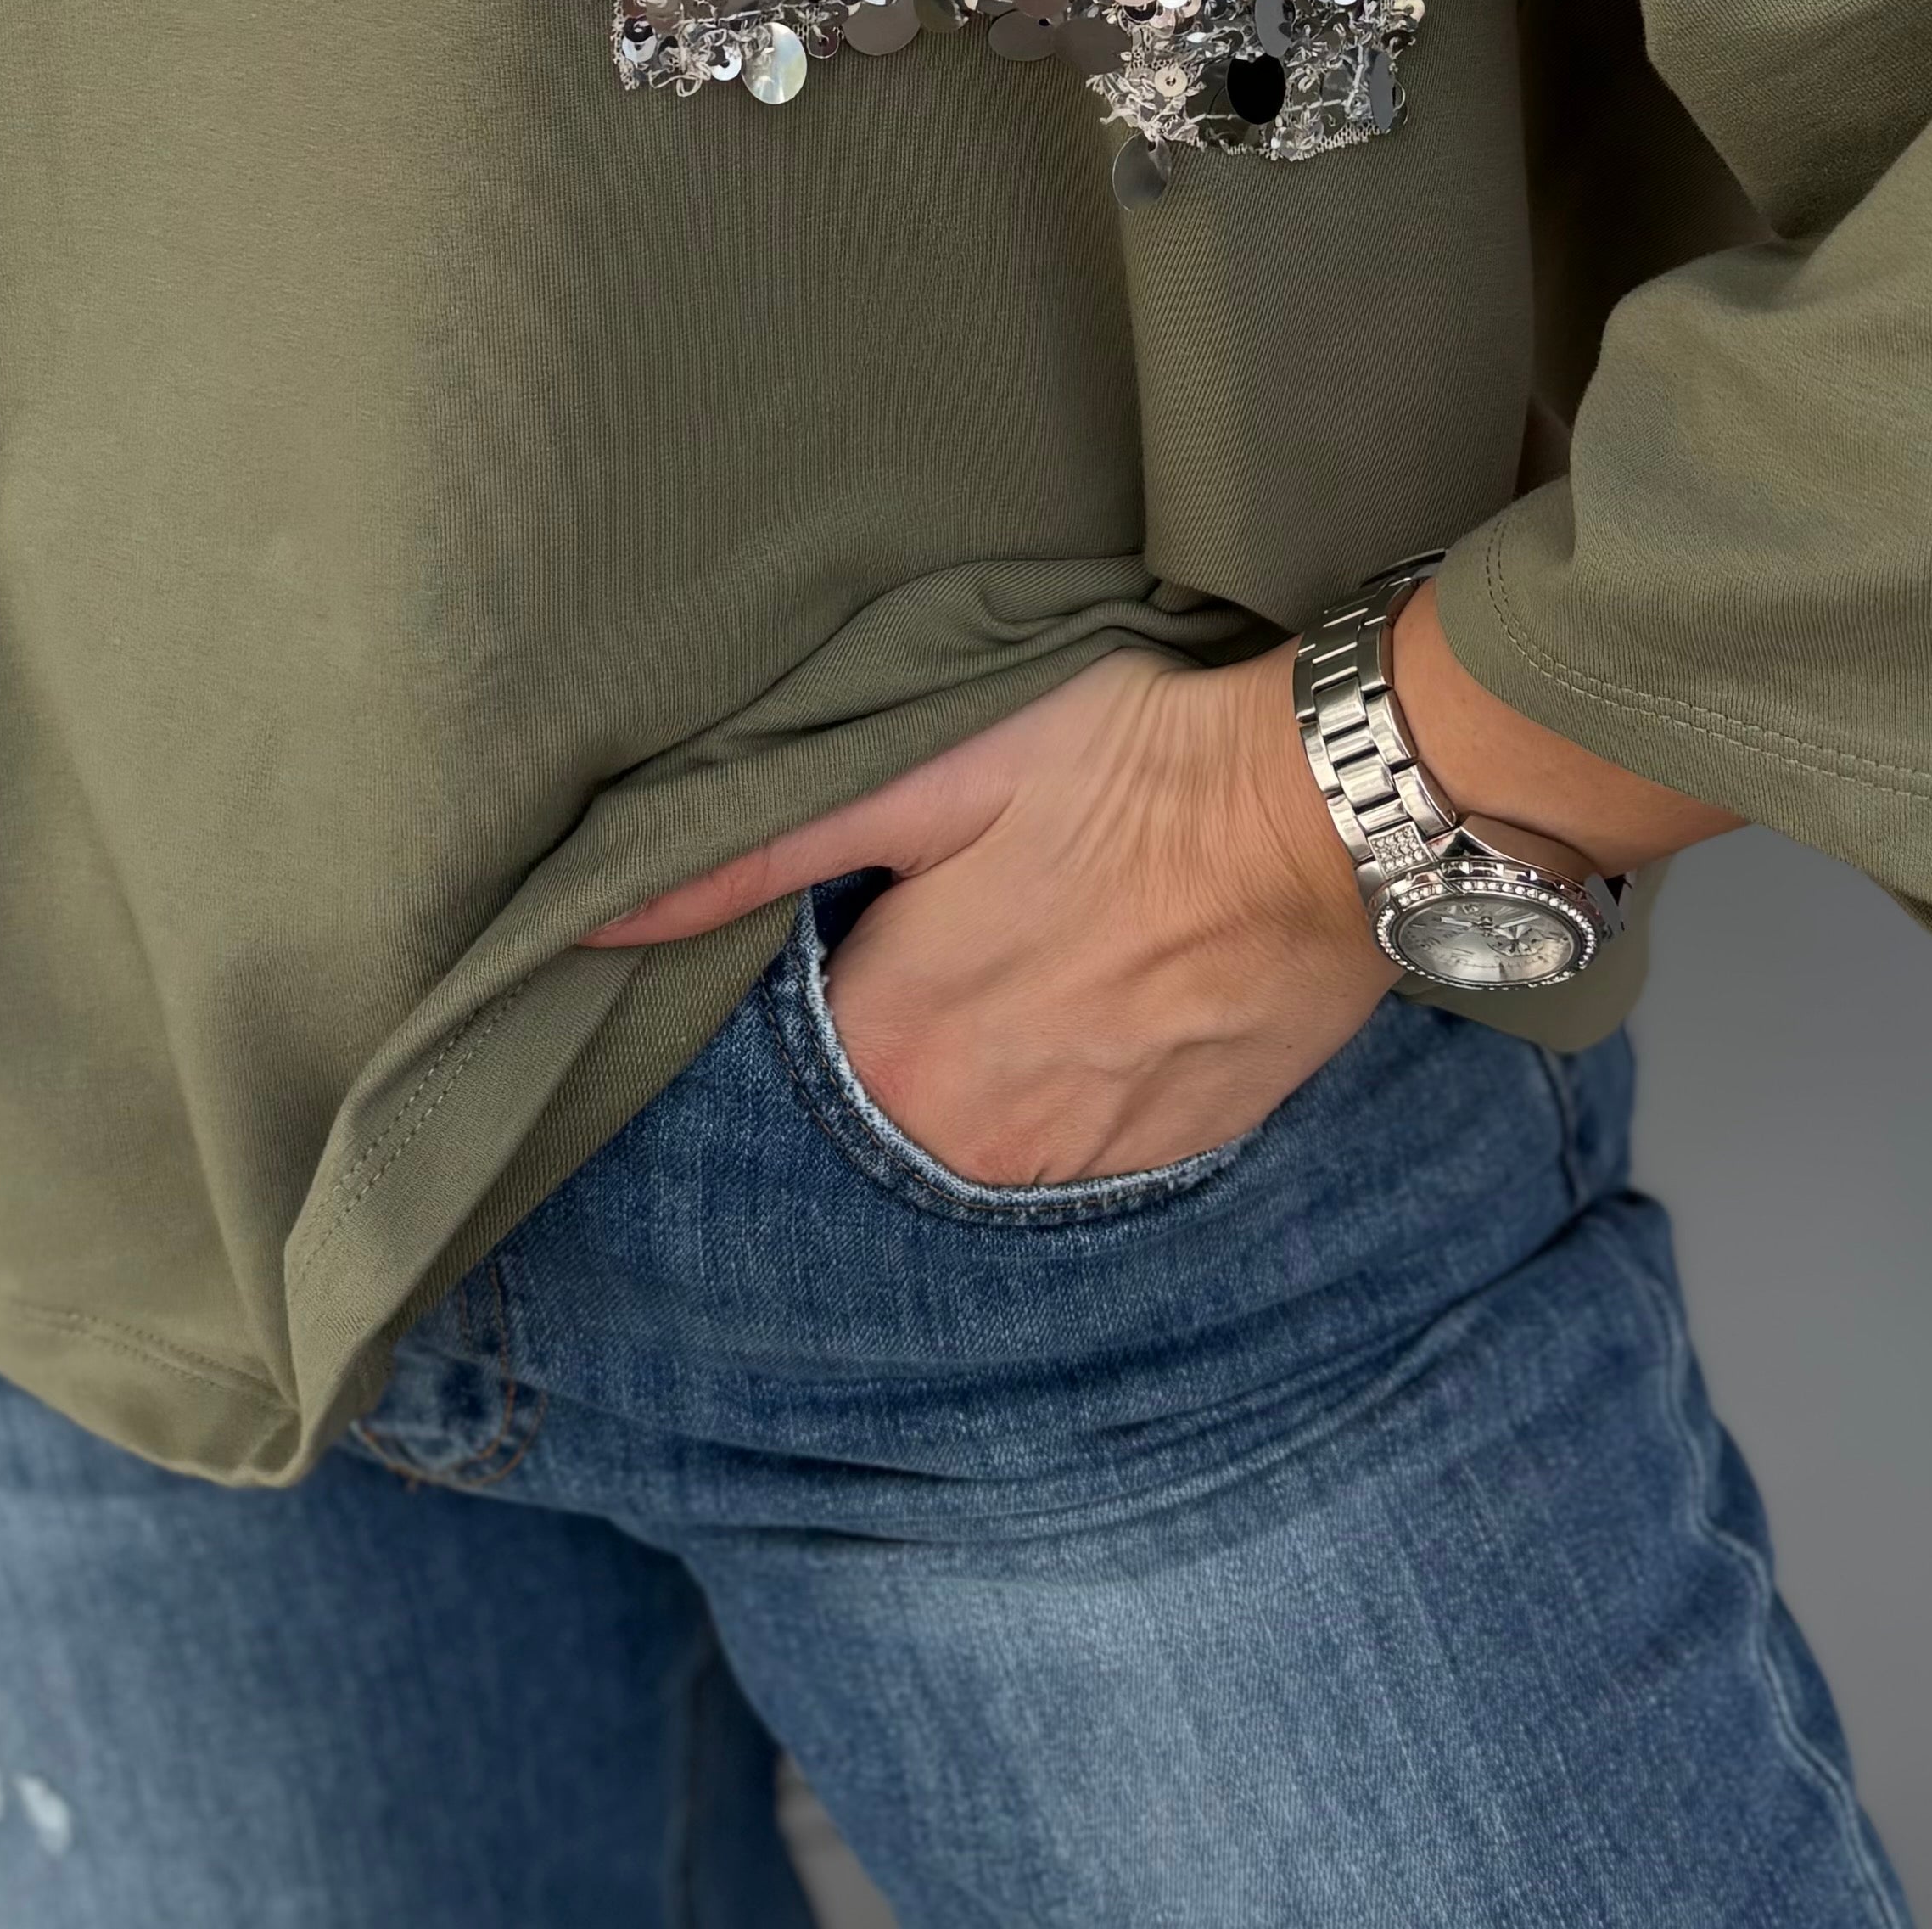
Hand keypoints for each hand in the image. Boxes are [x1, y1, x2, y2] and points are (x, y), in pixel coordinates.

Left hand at [580, 596, 1740, 1192]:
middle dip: (882, 1051)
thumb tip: (598, 915)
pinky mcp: (1170, 1154)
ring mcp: (1078, 1164)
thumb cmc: (1129, 767)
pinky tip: (1097, 1009)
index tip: (828, 948)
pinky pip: (1079, 1151)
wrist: (1333, 812)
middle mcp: (971, 1139)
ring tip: (1020, 977)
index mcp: (892, 1046)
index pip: (783, 1074)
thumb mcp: (930, 778)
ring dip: (978, 1080)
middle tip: (932, 950)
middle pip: (879, 1119)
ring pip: (980, 1144)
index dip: (799, 1001)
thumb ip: (759, 852)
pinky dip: (1071, 1093)